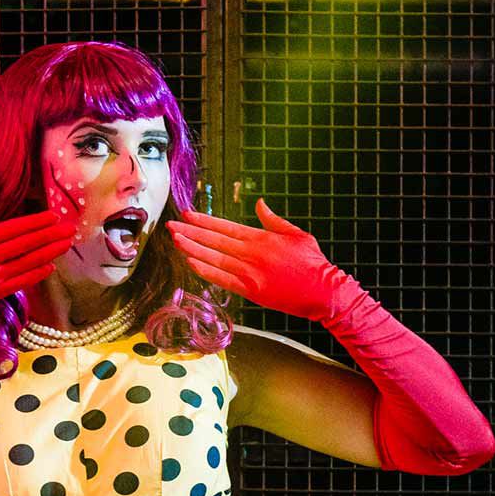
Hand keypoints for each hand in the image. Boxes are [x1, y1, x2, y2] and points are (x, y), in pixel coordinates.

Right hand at [0, 193, 75, 329]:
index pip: (13, 228)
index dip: (35, 222)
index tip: (52, 217)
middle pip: (25, 243)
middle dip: (50, 235)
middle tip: (71, 227)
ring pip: (26, 262)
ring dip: (49, 252)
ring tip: (66, 244)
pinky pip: (17, 284)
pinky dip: (34, 275)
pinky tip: (49, 268)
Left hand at [164, 198, 344, 320]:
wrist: (323, 291)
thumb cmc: (312, 263)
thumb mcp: (296, 234)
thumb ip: (273, 220)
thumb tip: (259, 204)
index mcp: (262, 237)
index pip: (226, 227)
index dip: (205, 221)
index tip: (188, 215)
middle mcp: (252, 253)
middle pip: (215, 241)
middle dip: (191, 232)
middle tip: (172, 225)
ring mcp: (250, 273)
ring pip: (214, 258)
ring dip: (193, 249)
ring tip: (176, 240)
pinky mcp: (251, 291)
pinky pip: (222, 280)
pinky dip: (206, 271)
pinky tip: (191, 263)